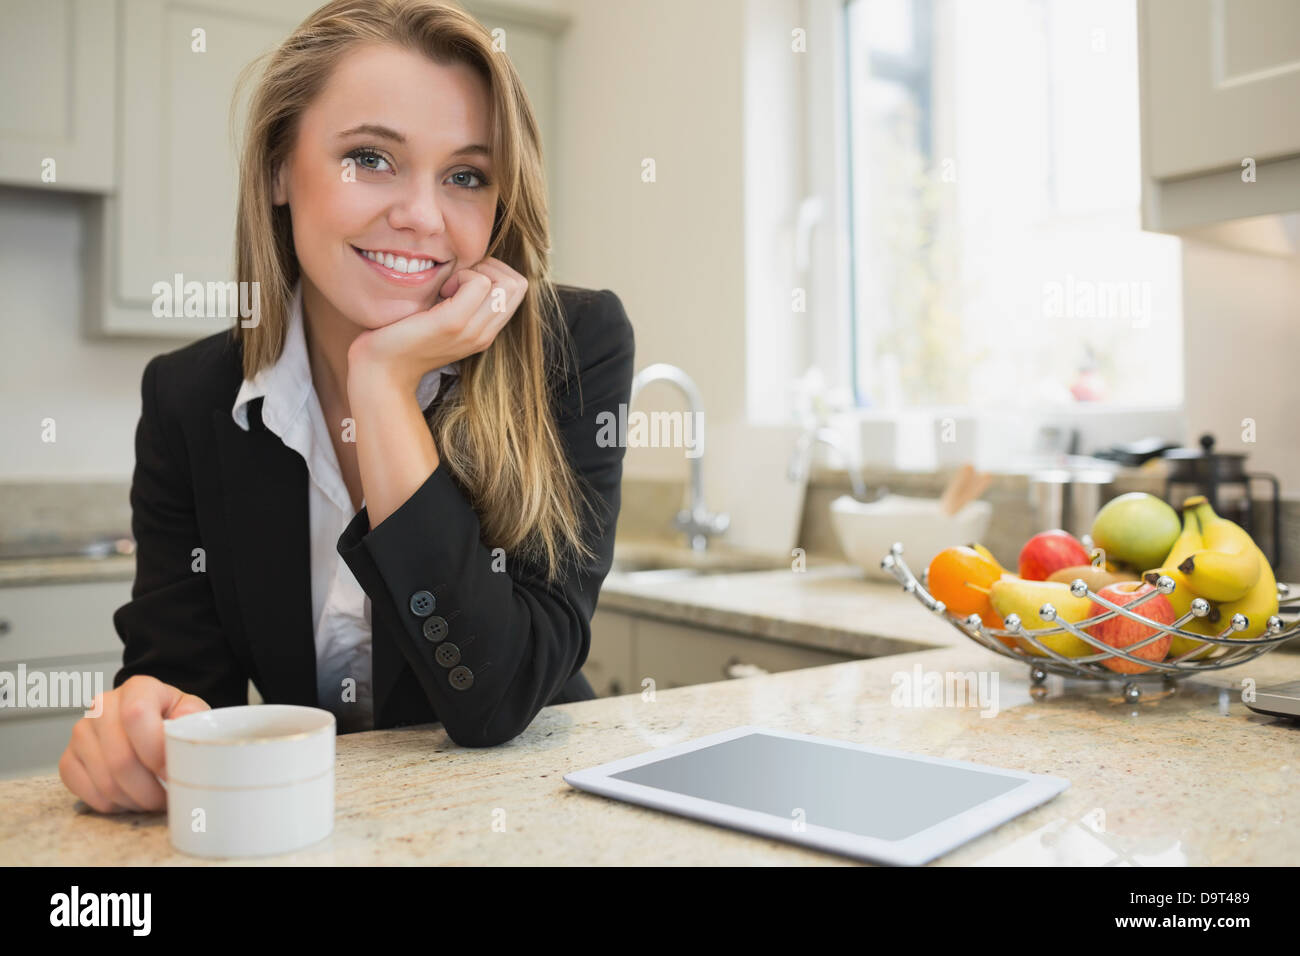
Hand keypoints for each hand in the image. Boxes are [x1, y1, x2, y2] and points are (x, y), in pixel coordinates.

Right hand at [58, 675, 208, 813]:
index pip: (136, 715)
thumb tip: (183, 735)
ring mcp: (81, 733)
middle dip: (148, 789)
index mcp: (138, 688)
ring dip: (134, 800)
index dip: (155, 751)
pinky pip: (87, 794)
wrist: (147, 722)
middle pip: (120, 759)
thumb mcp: (191, 711)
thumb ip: (192, 718)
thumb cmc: (172, 719)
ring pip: (105, 781)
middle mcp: (102, 706)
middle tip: (167, 799)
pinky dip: (114, 805)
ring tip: (153, 800)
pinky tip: (131, 798)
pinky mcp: (68, 759)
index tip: (174, 773)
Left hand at [347, 256, 527, 393]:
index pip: (517, 289)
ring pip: (504, 283)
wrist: (380, 371)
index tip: (462, 282)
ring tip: (448, 287)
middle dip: (490, 268)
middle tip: (457, 280)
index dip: (494, 273)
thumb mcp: (440, 320)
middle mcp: (484, 334)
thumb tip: (468, 268)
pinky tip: (439, 291)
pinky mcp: (452, 322)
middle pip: (517, 285)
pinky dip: (461, 275)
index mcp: (484, 333)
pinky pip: (479, 283)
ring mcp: (472, 330)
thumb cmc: (402, 339)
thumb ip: (460, 302)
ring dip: (475, 272)